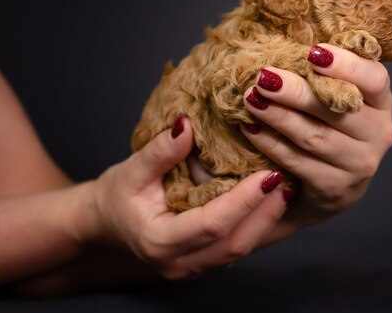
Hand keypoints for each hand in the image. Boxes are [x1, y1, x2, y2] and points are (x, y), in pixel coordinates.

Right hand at [79, 117, 287, 279]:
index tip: (267, 174)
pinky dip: (257, 224)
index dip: (242, 200)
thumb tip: (187, 124)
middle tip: (287, 180)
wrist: (104, 223)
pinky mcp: (202, 261)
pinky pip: (236, 247)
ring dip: (266, 220)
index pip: (212, 224)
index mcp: (160, 241)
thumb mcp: (131, 169)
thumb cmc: (116, 195)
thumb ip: (160, 152)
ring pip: (240, 250)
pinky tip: (271, 202)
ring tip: (286, 189)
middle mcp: (179, 263)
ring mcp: (192, 267)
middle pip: (234, 243)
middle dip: (265, 212)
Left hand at [241, 43, 391, 234]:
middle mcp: (379, 133)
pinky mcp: (336, 188)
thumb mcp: (336, 98)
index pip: (375, 79)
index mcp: (382, 102)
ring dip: (279, 116)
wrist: (330, 185)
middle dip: (297, 92)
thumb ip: (323, 73)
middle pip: (339, 109)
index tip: (312, 52)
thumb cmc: (329, 126)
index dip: (347, 65)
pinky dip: (272, 144)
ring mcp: (360, 164)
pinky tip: (251, 128)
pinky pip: (299, 162)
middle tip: (264, 76)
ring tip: (251, 99)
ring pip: (316, 136)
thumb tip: (284, 35)